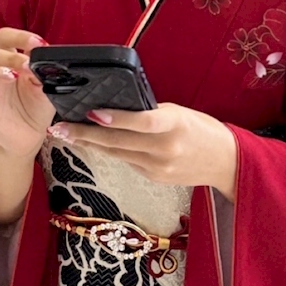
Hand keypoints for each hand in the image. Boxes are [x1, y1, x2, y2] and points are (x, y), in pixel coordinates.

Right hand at [0, 27, 55, 159]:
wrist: (31, 137)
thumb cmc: (36, 109)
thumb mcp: (46, 90)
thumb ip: (43, 75)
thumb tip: (41, 63)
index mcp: (11, 62)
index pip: (7, 38)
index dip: (20, 37)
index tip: (38, 44)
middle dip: (10, 57)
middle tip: (26, 65)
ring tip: (11, 77)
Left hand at [48, 103, 238, 200]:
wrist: (225, 162)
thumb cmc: (201, 129)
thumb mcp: (180, 113)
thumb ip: (151, 113)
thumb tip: (116, 108)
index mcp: (174, 125)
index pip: (142, 122)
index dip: (116, 119)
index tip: (92, 112)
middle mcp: (165, 149)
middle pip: (119, 142)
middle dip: (86, 134)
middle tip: (61, 127)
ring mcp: (158, 167)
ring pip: (117, 154)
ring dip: (91, 144)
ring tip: (67, 134)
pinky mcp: (154, 178)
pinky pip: (127, 162)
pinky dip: (111, 151)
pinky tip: (95, 144)